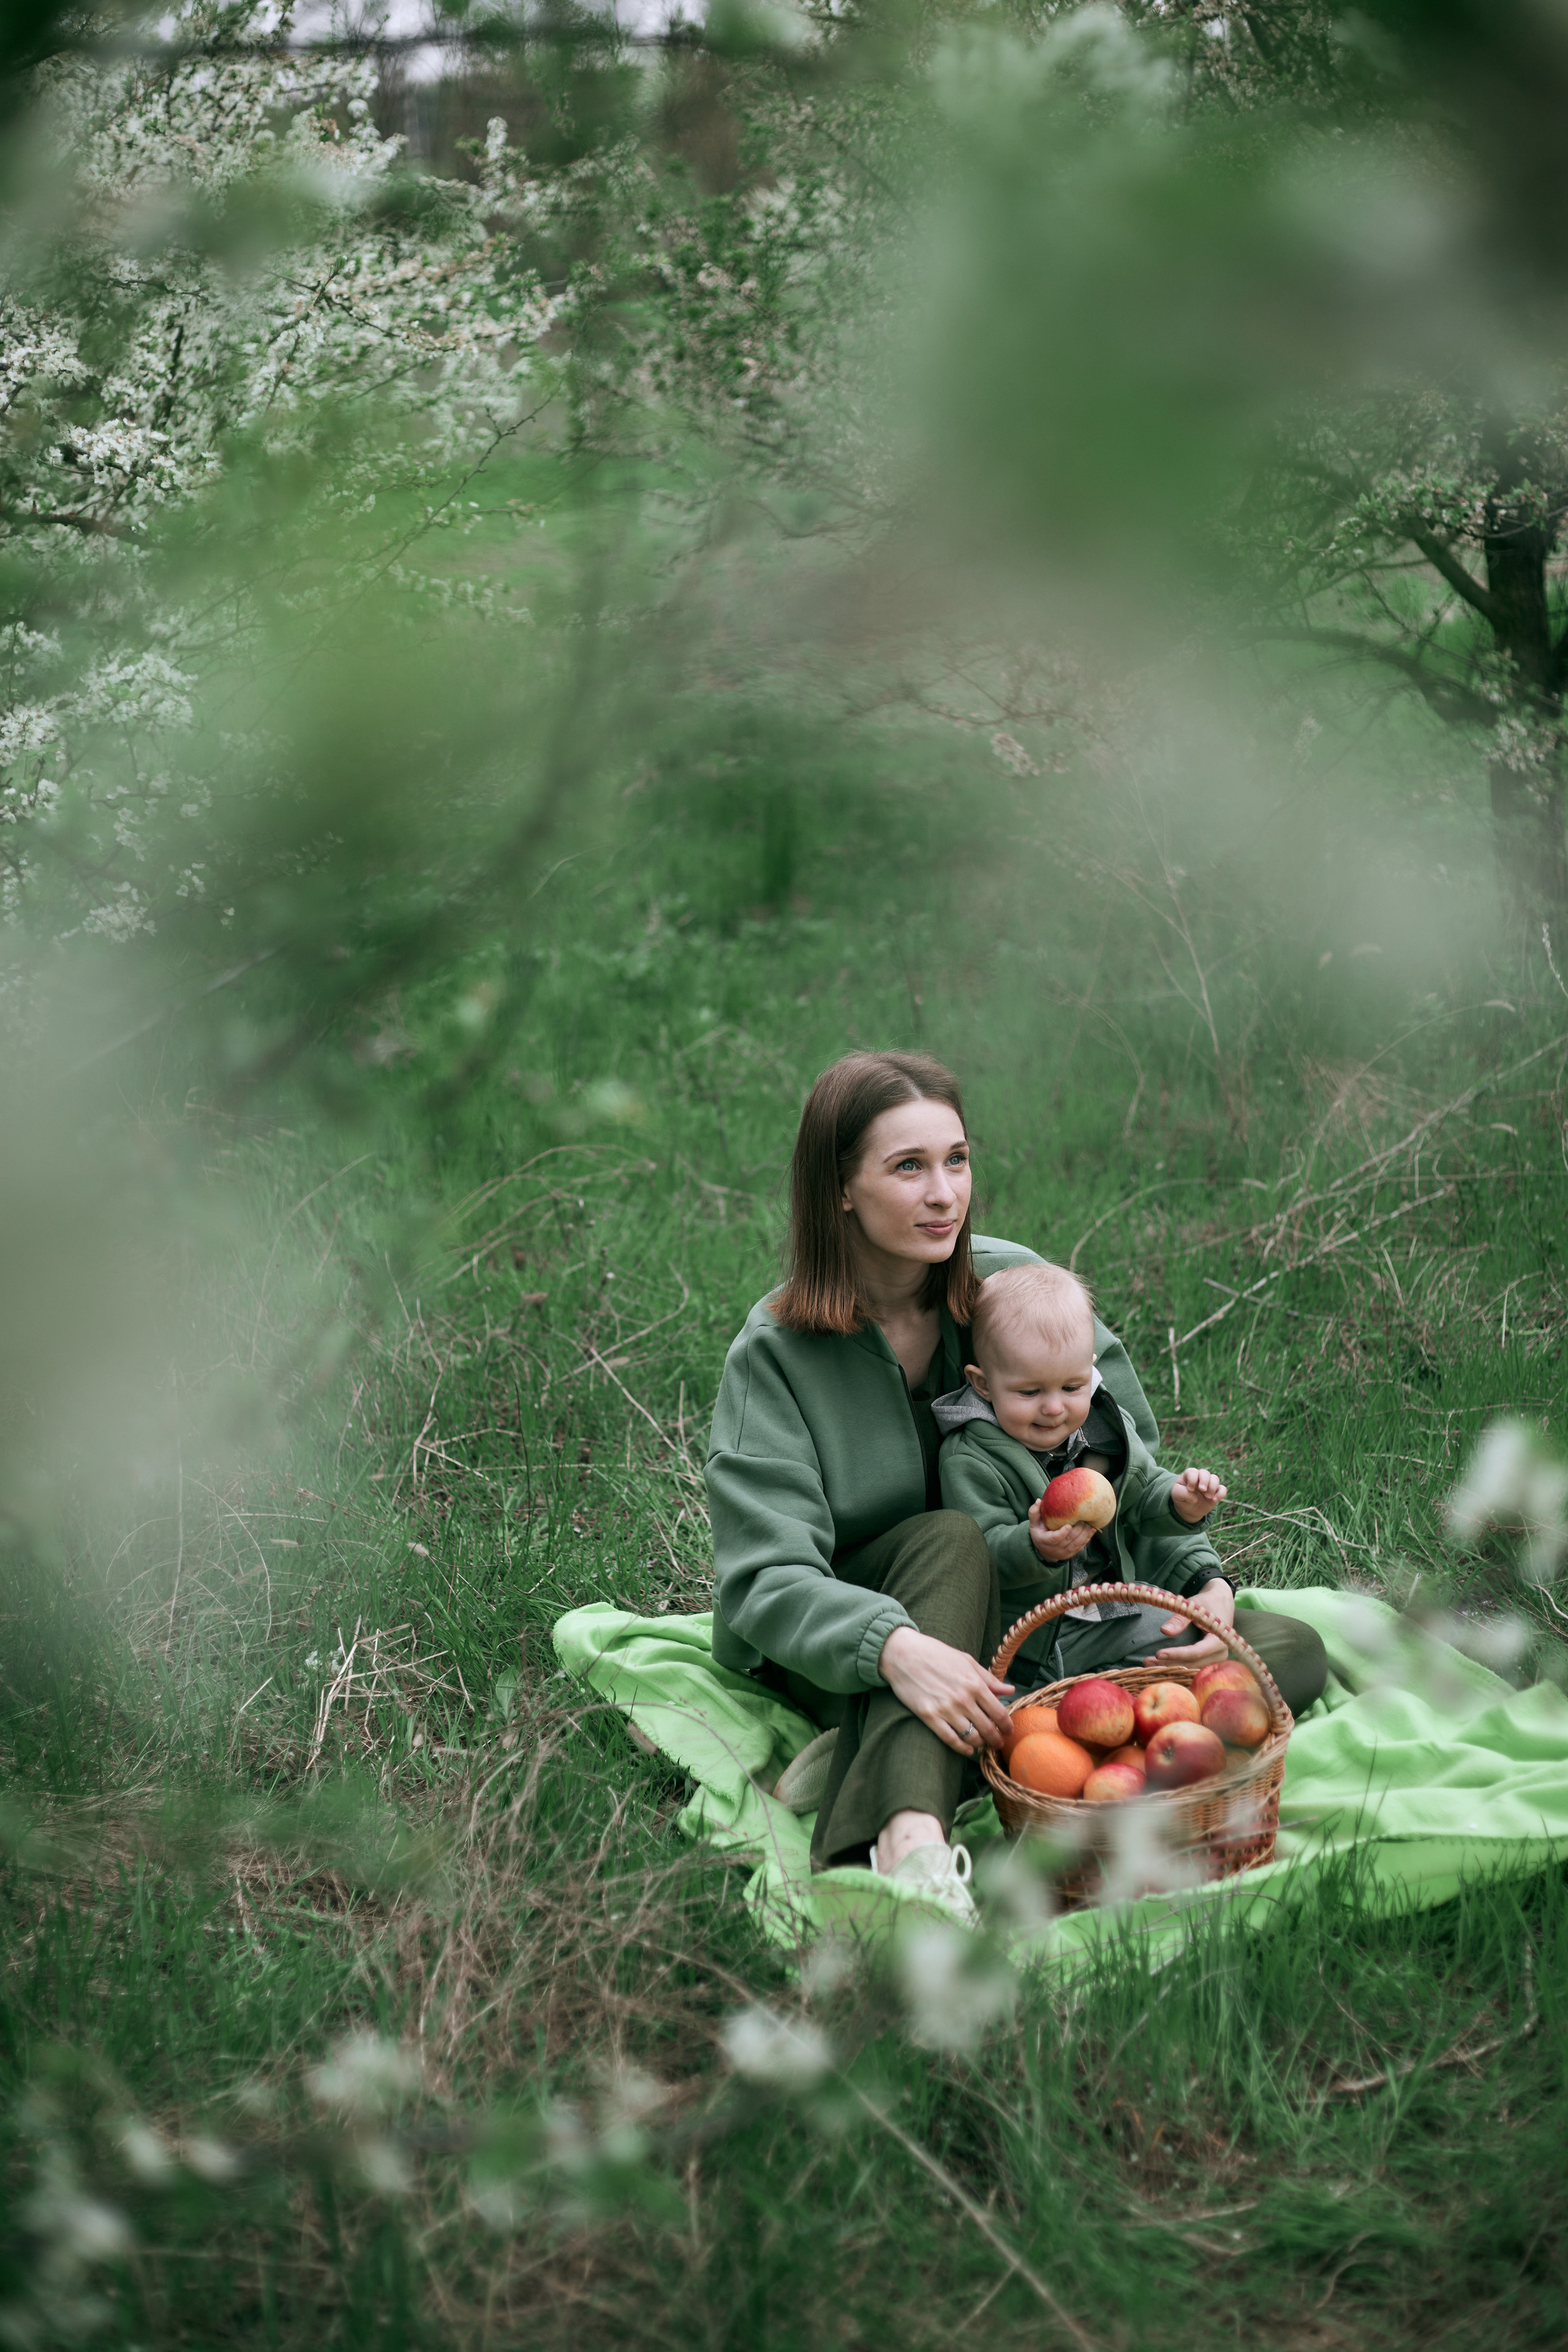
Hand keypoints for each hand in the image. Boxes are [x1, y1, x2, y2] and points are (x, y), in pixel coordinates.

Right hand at [878, 1625, 1014, 1756]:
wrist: (903, 1654)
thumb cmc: (935, 1654)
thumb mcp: (966, 1660)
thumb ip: (988, 1678)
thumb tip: (1009, 1689)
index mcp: (974, 1683)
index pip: (999, 1712)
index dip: (1007, 1726)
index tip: (1009, 1731)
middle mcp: (963, 1698)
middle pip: (988, 1728)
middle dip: (996, 1739)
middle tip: (998, 1743)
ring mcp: (946, 1709)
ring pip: (971, 1737)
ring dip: (980, 1744)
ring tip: (982, 1744)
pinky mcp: (929, 1717)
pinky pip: (950, 1739)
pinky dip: (962, 1748)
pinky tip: (967, 1749)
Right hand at [1027, 1499, 1096, 1562]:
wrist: (1045, 1550)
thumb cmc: (1040, 1533)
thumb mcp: (1034, 1524)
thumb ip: (1034, 1512)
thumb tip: (1039, 1500)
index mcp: (1045, 1541)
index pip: (1054, 1539)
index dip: (1062, 1533)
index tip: (1069, 1525)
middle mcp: (1055, 1549)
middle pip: (1069, 1540)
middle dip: (1077, 1530)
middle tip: (1083, 1518)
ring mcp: (1065, 1552)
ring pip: (1077, 1544)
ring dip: (1084, 1533)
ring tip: (1089, 1522)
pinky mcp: (1072, 1553)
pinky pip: (1081, 1546)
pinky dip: (1088, 1537)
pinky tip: (1092, 1529)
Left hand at [1155, 1575, 1235, 1665]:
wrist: (1222, 1603)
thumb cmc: (1208, 1602)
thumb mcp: (1194, 1606)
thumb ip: (1180, 1619)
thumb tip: (1164, 1631)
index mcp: (1219, 1639)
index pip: (1196, 1652)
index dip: (1177, 1654)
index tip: (1158, 1653)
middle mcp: (1220, 1653)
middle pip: (1192, 1663)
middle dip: (1169, 1663)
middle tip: (1146, 1662)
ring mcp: (1217, 1659)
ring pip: (1192, 1668)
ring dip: (1171, 1667)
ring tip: (1149, 1664)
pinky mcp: (1211, 1660)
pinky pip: (1194, 1667)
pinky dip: (1178, 1666)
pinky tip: (1161, 1665)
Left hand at [1170, 1467, 1226, 1524]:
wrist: (1188, 1509)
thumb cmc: (1181, 1498)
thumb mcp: (1176, 1496)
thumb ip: (1183, 1494)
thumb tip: (1195, 1498)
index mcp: (1189, 1475)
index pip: (1193, 1472)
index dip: (1192, 1480)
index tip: (1190, 1489)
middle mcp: (1200, 1478)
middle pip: (1205, 1473)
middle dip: (1204, 1481)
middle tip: (1202, 1490)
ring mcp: (1209, 1484)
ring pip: (1215, 1478)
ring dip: (1212, 1487)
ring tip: (1207, 1497)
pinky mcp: (1216, 1492)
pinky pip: (1223, 1489)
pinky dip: (1220, 1494)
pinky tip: (1214, 1500)